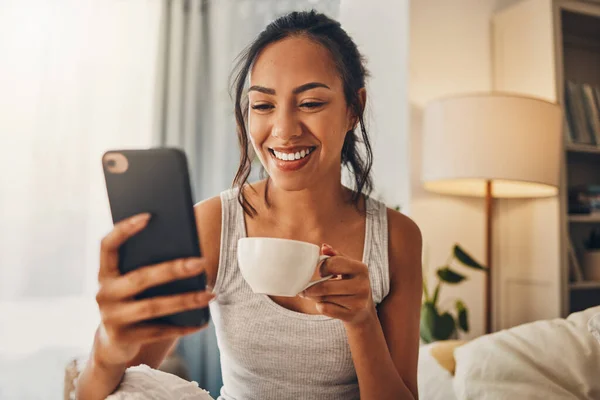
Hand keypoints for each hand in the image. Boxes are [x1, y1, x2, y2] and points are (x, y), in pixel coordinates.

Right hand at [94, 213, 214, 367]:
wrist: (114, 343)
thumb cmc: (133, 300)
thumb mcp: (133, 282)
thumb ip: (147, 265)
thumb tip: (187, 249)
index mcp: (105, 272)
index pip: (107, 245)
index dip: (124, 230)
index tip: (149, 216)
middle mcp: (104, 293)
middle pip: (141, 278)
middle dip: (174, 269)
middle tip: (202, 262)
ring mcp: (111, 317)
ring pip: (153, 307)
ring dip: (185, 300)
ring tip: (210, 294)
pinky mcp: (124, 338)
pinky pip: (159, 331)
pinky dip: (183, 326)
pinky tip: (202, 321)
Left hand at [301, 244, 375, 326]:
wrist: (363, 310)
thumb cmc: (351, 283)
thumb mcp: (348, 268)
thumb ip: (335, 256)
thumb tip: (324, 247)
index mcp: (361, 269)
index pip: (333, 263)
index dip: (322, 267)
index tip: (321, 272)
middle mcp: (362, 285)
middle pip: (325, 286)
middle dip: (311, 287)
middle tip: (305, 288)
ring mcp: (358, 302)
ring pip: (324, 298)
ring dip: (314, 297)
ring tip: (315, 295)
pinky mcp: (351, 315)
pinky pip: (325, 309)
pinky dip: (320, 306)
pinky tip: (324, 303)